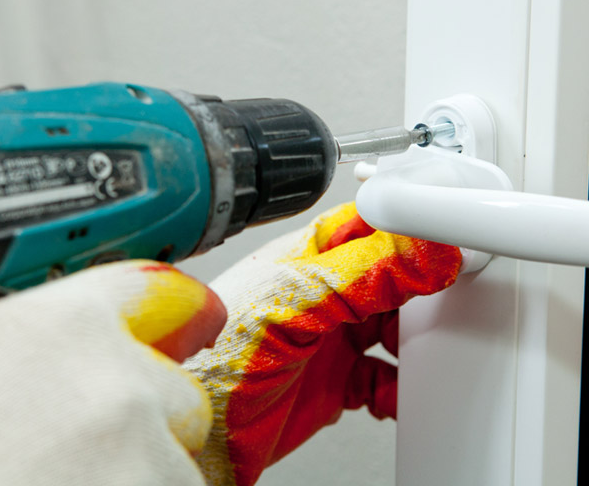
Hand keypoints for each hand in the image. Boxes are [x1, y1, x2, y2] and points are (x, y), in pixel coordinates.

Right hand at [0, 261, 225, 485]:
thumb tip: (27, 319)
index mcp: (60, 324)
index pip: (160, 293)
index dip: (174, 312)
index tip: (193, 320)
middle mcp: (115, 387)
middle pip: (174, 389)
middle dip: (142, 416)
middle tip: (75, 448)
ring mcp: (140, 462)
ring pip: (175, 461)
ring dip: (136, 474)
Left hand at [185, 202, 461, 485]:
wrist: (201, 436)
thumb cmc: (216, 361)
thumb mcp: (294, 304)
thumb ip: (362, 276)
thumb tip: (426, 250)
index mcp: (305, 259)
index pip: (369, 224)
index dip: (412, 224)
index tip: (457, 236)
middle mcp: (318, 295)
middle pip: (390, 277)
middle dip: (423, 287)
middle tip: (455, 297)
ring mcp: (327, 340)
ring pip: (391, 328)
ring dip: (416, 341)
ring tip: (431, 350)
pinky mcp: (333, 383)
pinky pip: (383, 378)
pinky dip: (401, 386)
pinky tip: (399, 393)